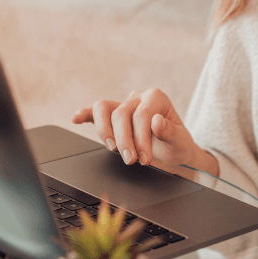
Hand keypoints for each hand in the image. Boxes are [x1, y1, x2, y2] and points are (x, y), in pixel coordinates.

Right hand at [72, 89, 217, 175]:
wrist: (173, 152)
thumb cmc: (177, 144)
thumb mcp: (180, 141)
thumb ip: (170, 132)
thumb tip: (156, 121)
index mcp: (156, 98)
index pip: (141, 115)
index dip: (141, 138)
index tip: (144, 159)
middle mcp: (138, 98)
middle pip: (120, 114)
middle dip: (124, 140)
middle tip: (131, 160)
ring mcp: (123, 106)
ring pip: (103, 110)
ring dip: (105, 132)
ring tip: (114, 149)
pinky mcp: (112, 117)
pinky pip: (95, 113)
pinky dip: (85, 114)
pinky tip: (76, 118)